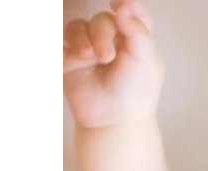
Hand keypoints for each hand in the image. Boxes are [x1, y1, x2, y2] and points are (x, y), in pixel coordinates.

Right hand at [63, 0, 163, 128]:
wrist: (113, 121)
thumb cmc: (136, 93)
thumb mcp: (146, 60)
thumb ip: (138, 30)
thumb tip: (123, 6)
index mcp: (135, 39)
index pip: (131, 12)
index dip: (126, 5)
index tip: (119, 5)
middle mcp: (113, 40)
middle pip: (102, 19)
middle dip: (102, 32)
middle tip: (106, 56)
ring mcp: (89, 49)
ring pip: (78, 26)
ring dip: (82, 38)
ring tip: (89, 59)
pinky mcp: (70, 60)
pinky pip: (61, 42)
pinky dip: (68, 50)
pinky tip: (75, 63)